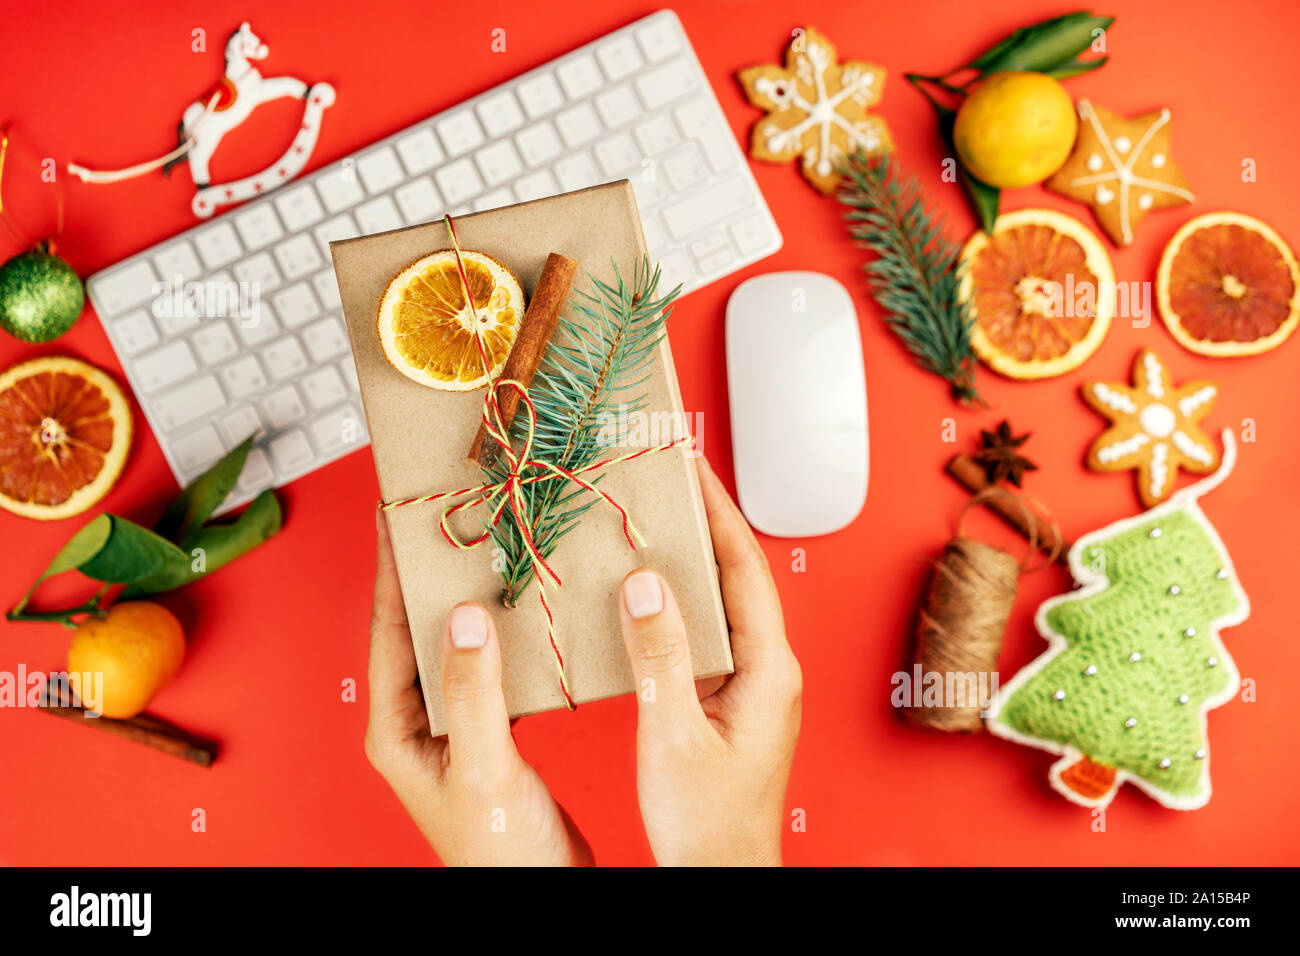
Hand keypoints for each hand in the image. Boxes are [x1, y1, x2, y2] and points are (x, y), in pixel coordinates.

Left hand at [365, 512, 592, 865]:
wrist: (542, 895)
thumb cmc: (502, 852)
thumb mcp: (483, 766)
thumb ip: (473, 693)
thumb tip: (464, 616)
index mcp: (396, 728)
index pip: (387, 630)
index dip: (392, 567)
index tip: (396, 511)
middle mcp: (417, 721)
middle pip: (416, 627)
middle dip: (428, 570)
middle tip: (442, 512)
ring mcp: (453, 724)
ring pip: (455, 640)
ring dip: (469, 595)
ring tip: (487, 545)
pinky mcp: (490, 729)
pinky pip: (491, 662)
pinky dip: (505, 630)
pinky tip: (525, 608)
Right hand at [618, 457, 800, 865]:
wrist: (722, 870)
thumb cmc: (708, 820)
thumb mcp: (674, 735)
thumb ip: (661, 657)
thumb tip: (646, 585)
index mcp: (769, 669)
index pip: (746, 569)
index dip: (718, 512)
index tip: (691, 466)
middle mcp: (769, 668)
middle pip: (738, 575)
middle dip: (706, 521)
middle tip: (670, 476)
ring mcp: (753, 682)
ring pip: (723, 600)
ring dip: (692, 557)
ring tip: (656, 517)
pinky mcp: (731, 696)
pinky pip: (708, 629)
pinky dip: (681, 599)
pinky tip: (648, 589)